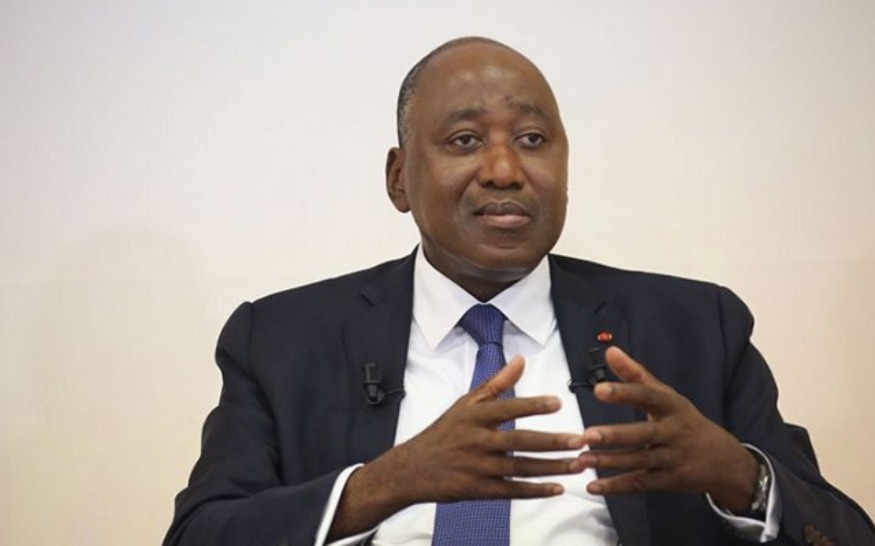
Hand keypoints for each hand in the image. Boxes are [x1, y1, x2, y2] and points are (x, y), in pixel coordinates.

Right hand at [329, 355, 586, 538]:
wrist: (412, 469)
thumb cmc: (443, 433)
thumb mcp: (465, 404)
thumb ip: (496, 383)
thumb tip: (520, 360)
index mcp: (473, 416)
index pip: (507, 408)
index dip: (532, 405)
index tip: (558, 403)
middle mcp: (476, 441)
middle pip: (519, 441)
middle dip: (552, 441)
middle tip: (579, 440)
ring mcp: (478, 467)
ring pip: (521, 468)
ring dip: (552, 467)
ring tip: (578, 464)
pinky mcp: (479, 490)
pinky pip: (512, 491)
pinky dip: (535, 491)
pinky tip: (557, 489)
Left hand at [580, 347, 758, 512]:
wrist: (724, 461)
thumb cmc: (686, 422)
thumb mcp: (667, 395)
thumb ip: (636, 374)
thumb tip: (610, 350)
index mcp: (673, 407)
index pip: (648, 396)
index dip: (624, 392)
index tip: (599, 390)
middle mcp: (674, 432)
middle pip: (644, 434)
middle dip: (615, 435)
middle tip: (588, 434)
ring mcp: (673, 458)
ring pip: (639, 461)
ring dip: (610, 462)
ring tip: (583, 459)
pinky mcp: (669, 481)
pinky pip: (641, 483)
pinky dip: (617, 486)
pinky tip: (594, 486)